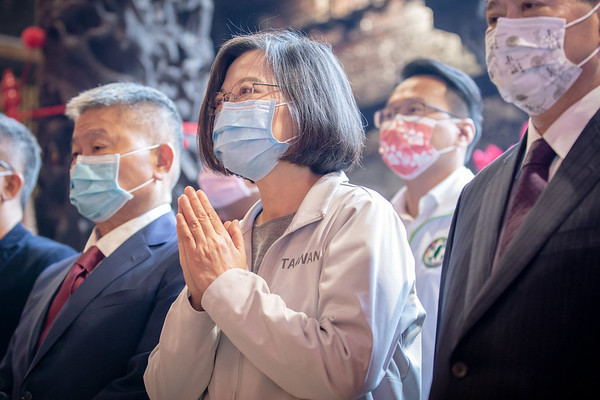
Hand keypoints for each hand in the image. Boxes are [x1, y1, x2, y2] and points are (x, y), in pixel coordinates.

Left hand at [177, 186, 245, 310]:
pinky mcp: (193, 257)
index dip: (205, 204)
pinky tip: (179, 216)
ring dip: (187, 209)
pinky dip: (182, 225)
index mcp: (224, 239)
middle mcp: (213, 240)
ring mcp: (202, 248)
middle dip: (194, 202)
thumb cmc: (234, 274)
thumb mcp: (241, 253)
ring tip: (182, 198)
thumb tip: (232, 221)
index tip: (200, 194)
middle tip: (188, 190)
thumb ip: (236, 235)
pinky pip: (186, 238)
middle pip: (201, 217)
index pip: (213, 217)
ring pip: (193, 224)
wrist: (227, 291)